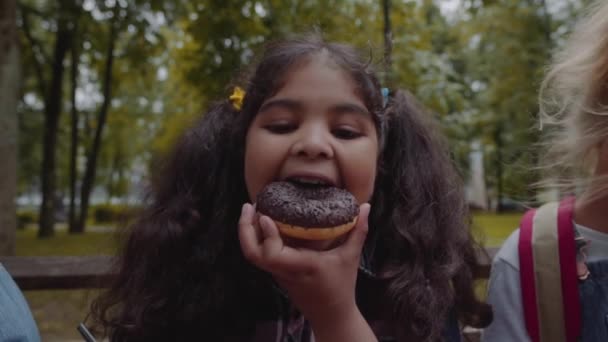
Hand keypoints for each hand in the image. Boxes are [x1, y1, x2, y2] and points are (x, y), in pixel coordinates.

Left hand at [238, 203, 370, 327]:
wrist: (331, 314)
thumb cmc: (342, 286)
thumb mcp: (351, 257)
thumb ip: (358, 231)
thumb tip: (366, 206)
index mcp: (300, 266)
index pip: (272, 254)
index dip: (266, 235)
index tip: (266, 216)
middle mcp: (284, 270)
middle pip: (252, 254)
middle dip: (245, 229)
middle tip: (250, 205)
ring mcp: (277, 272)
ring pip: (253, 254)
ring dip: (248, 231)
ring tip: (252, 208)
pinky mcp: (277, 271)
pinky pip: (260, 254)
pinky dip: (257, 237)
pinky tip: (262, 220)